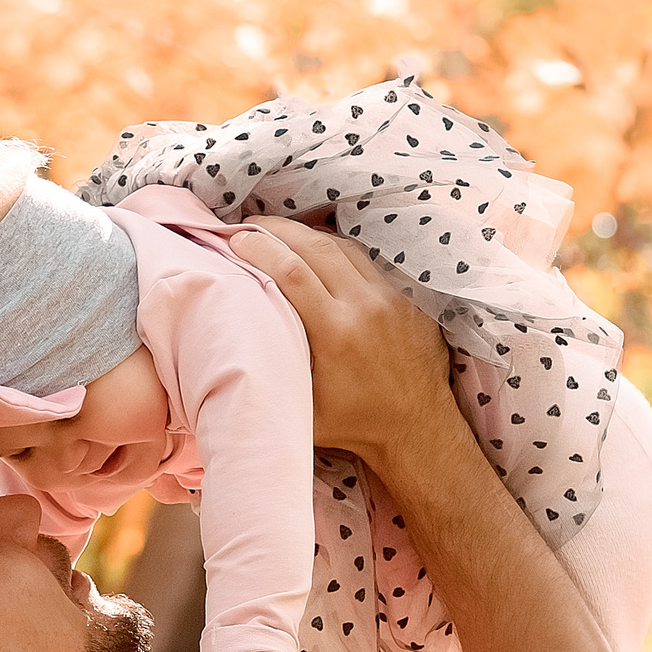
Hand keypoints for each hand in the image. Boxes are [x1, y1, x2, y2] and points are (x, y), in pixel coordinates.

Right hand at [235, 219, 454, 480]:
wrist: (417, 427)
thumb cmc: (354, 424)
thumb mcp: (303, 410)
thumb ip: (276, 375)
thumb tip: (233, 348)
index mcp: (337, 334)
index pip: (291, 273)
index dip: (260, 248)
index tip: (235, 238)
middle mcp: (365, 306)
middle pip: (315, 247)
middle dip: (278, 230)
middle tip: (249, 224)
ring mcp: (390, 298)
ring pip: (342, 247)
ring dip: (307, 235)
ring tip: (279, 233)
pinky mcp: (406, 298)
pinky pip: (365, 262)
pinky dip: (335, 251)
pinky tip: (317, 252)